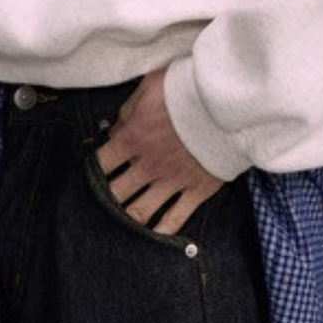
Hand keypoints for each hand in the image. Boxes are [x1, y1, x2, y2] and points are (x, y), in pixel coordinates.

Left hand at [95, 69, 225, 233]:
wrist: (229, 101)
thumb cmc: (190, 88)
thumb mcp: (151, 86)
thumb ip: (129, 109)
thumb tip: (116, 128)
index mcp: (133, 138)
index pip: (101, 163)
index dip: (93, 170)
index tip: (95, 172)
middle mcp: (148, 165)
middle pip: (115, 192)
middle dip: (106, 198)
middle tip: (105, 200)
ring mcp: (173, 181)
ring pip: (139, 212)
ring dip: (128, 217)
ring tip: (123, 220)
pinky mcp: (197, 190)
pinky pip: (175, 219)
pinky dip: (162, 231)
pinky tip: (154, 236)